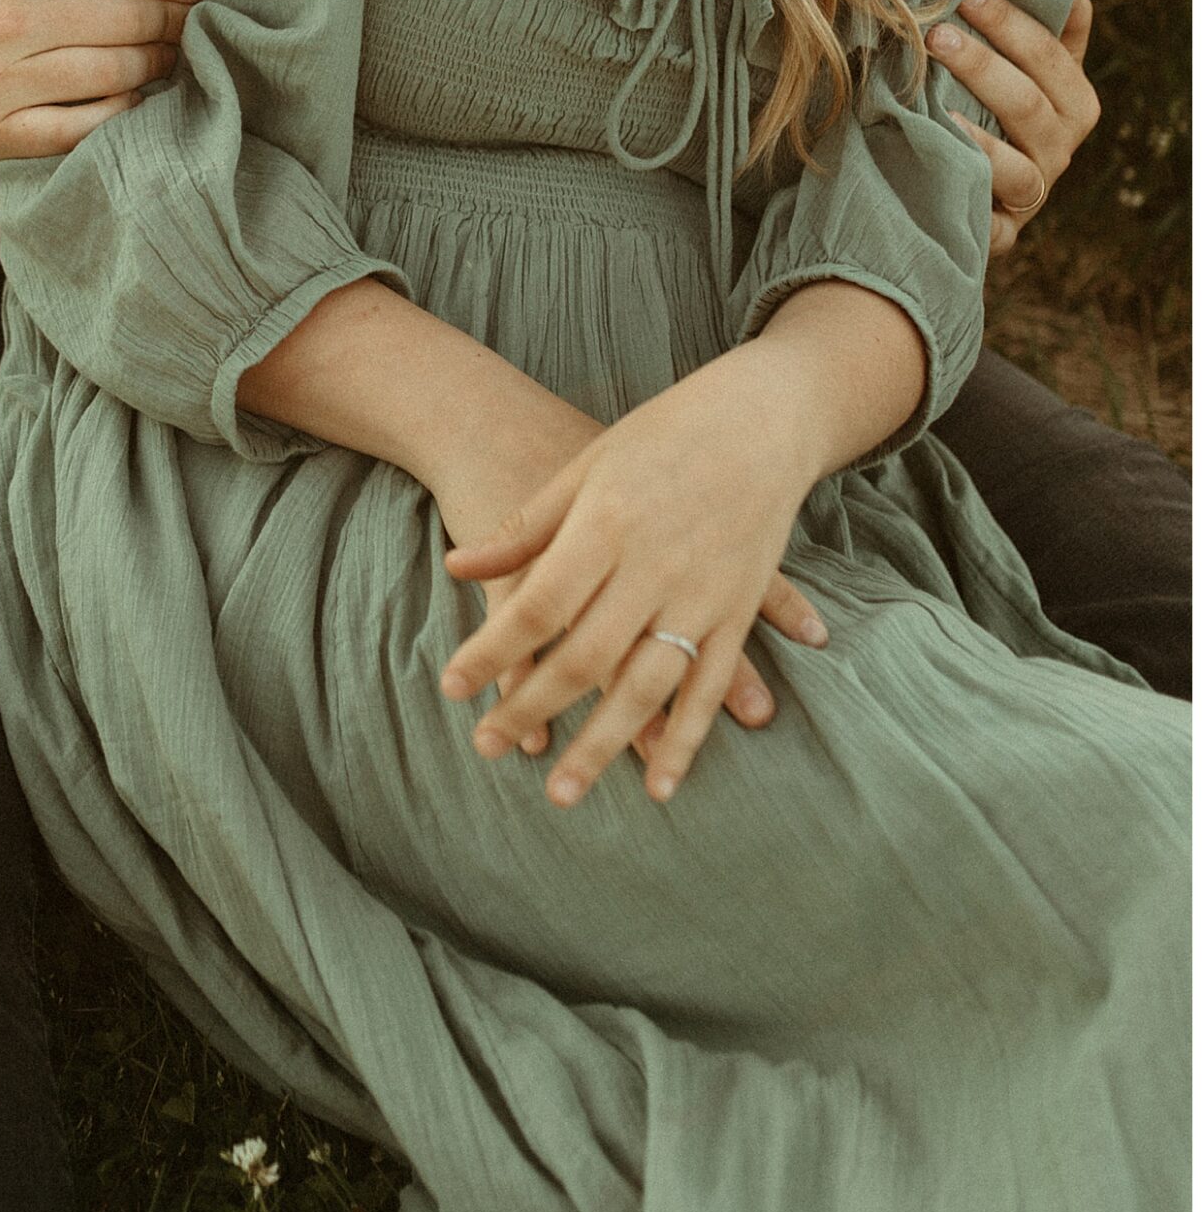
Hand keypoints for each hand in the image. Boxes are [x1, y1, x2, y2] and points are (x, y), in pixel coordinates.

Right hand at [0, 0, 201, 159]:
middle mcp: (4, 22)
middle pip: (124, 19)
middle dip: (171, 21)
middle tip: (184, 23)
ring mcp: (0, 82)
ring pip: (114, 72)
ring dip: (156, 64)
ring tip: (165, 55)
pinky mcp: (1, 132)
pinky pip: (87, 125)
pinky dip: (122, 110)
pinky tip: (133, 95)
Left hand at [438, 346, 828, 807]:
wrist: (760, 418)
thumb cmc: (661, 436)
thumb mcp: (584, 467)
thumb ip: (526, 529)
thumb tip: (457, 568)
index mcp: (608, 525)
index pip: (537, 606)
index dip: (491, 652)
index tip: (452, 688)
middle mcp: (655, 566)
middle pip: (586, 657)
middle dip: (532, 709)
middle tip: (487, 749)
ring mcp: (704, 593)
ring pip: (648, 687)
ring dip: (603, 745)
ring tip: (561, 793)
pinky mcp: (740, 610)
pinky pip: (712, 685)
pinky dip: (688, 739)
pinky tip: (659, 786)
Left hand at [926, 0, 1099, 257]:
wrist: (968, 192)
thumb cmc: (991, 110)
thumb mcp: (1019, 68)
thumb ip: (1039, 28)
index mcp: (1072, 101)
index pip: (1051, 55)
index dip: (1012, 22)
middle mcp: (1061, 147)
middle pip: (1028, 103)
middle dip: (983, 65)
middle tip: (936, 33)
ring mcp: (1034, 192)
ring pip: (1015, 163)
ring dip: (975, 132)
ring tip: (936, 103)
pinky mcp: (1004, 232)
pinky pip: (992, 219)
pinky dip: (969, 193)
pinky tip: (941, 164)